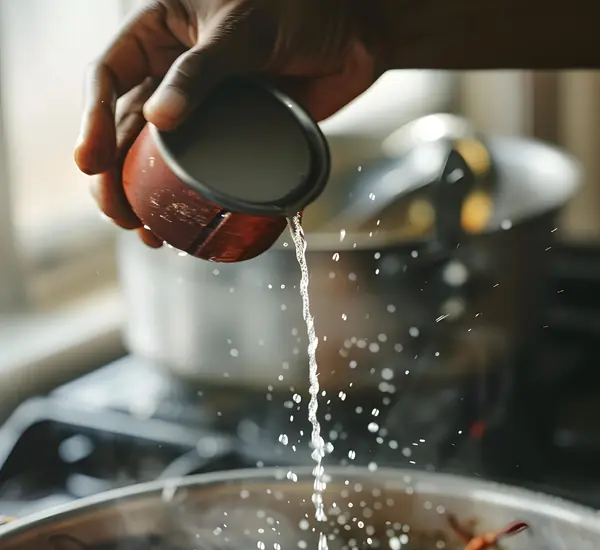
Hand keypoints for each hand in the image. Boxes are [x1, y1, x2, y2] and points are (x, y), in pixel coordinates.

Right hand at [74, 0, 385, 247]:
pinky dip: (189, 200)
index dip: (94, 119)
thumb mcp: (243, 30)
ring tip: (145, 232)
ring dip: (145, 196)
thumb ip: (202, 71)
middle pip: (125, 128)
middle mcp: (172, 70)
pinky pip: (201, 171)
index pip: (109, 75)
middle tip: (119, 214)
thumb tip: (160, 118)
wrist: (359, 30)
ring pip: (157, 157)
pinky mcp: (230, 136)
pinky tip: (182, 226)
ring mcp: (201, 106)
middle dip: (114, 176)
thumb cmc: (300, 7)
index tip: (90, 161)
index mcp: (160, 29)